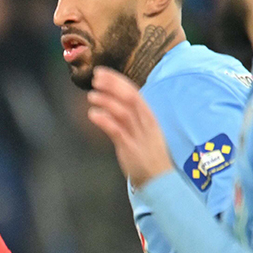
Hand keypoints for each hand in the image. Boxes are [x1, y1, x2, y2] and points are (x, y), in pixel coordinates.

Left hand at [86, 68, 173, 187]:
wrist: (161, 179)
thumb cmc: (149, 155)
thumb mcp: (142, 131)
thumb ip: (129, 118)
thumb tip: (111, 105)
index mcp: (149, 116)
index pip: (134, 92)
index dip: (117, 81)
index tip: (102, 72)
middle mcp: (145, 123)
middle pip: (130, 97)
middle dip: (112, 85)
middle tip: (96, 76)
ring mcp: (138, 135)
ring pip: (123, 112)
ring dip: (107, 101)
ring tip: (91, 95)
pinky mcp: (130, 148)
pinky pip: (117, 131)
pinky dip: (105, 120)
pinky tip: (93, 114)